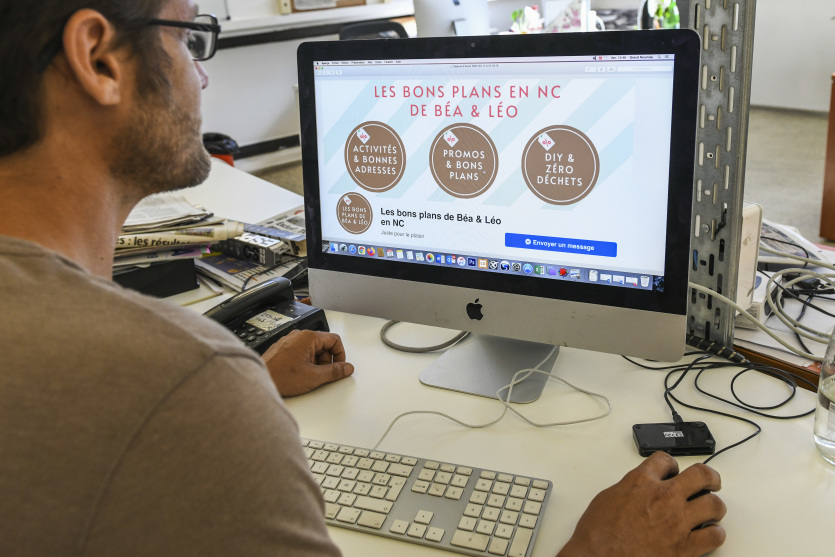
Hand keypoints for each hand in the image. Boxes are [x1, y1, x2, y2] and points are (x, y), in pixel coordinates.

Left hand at [261, 330, 353, 396]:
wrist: (259, 380)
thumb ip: (334, 372)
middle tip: (322, 374)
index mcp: (308, 337)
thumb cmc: (281, 376)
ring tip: (308, 376)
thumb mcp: (314, 377)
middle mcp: (299, 335)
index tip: (339, 366)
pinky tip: (299, 374)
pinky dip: (306, 362)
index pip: (335, 340)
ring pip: (313, 349)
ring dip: (316, 362)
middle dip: (326, 361)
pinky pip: (302, 352)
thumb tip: (347, 368)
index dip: (340, 355)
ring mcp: (290, 341)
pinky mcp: (284, 348)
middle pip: (324, 345)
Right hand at [557, 451, 725, 556]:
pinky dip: (714, 533)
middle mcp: (664, 497)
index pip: (665, 460)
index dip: (671, 464)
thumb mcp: (608, 498)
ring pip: (714, 504)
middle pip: (701, 475)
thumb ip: (630, 488)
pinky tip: (708, 534)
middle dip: (709, 477)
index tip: (673, 470)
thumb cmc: (597, 534)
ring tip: (711, 510)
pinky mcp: (685, 547)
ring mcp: (677, 522)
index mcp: (641, 482)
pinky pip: (714, 536)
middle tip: (710, 482)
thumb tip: (638, 490)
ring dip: (714, 506)